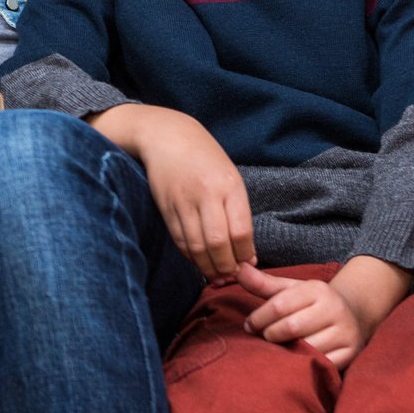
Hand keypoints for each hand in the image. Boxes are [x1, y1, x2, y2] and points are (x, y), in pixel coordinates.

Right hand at [94, 104, 255, 278]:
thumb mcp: (230, 178)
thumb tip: (247, 254)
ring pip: (196, 246)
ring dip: (207, 267)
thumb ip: (238, 213)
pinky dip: (190, 256)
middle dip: (225, 267)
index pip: (240, 232)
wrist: (167, 136)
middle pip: (217, 243)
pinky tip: (198, 261)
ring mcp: (183, 201)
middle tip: (231, 276)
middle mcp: (205, 194)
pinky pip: (179, 240)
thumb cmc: (205, 158)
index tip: (247, 265)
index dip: (244, 255)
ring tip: (216, 275)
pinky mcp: (165, 207)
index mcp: (228, 186)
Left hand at [235, 265, 365, 368]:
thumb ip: (263, 283)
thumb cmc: (313, 303)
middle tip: (262, 338)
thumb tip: (238, 268)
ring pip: (307, 347)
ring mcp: (345, 332)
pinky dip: (305, 364)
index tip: (249, 325)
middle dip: (270, 334)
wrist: (355, 315)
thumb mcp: (291, 289)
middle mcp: (334, 309)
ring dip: (286, 352)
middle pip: (291, 327)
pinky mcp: (350, 353)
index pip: (279, 305)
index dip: (258, 318)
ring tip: (278, 349)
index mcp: (317, 290)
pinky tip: (296, 360)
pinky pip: (321, 363)